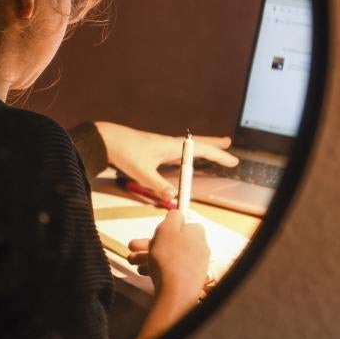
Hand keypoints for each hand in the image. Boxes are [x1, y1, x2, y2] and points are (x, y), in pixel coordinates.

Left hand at [94, 121, 237, 199]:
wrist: (106, 139)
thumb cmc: (125, 152)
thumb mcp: (142, 172)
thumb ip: (158, 186)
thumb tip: (174, 198)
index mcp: (170, 146)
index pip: (200, 150)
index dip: (218, 156)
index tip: (233, 161)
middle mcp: (168, 143)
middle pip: (196, 143)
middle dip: (213, 144)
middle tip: (229, 143)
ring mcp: (160, 145)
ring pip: (187, 146)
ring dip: (201, 147)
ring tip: (212, 149)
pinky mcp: (152, 149)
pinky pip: (177, 150)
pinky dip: (187, 153)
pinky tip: (183, 157)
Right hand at [126, 210, 209, 299]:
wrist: (176, 293)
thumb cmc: (170, 256)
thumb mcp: (167, 228)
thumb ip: (173, 216)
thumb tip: (178, 214)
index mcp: (197, 233)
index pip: (183, 223)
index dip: (167, 226)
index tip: (156, 231)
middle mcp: (199, 247)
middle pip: (172, 240)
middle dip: (149, 243)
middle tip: (133, 246)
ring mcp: (195, 265)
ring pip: (168, 255)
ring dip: (148, 255)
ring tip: (132, 260)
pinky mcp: (189, 279)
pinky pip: (171, 269)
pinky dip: (157, 267)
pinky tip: (143, 271)